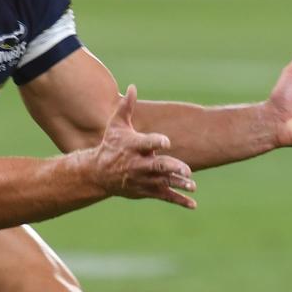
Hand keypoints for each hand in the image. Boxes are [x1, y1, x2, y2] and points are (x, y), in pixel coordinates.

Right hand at [94, 85, 196, 208]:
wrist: (99, 174)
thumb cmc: (111, 145)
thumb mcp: (116, 125)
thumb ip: (127, 107)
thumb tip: (133, 86)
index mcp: (133, 146)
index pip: (146, 143)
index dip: (156, 142)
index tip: (167, 141)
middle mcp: (138, 164)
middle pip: (157, 166)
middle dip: (172, 168)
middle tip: (187, 169)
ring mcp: (143, 179)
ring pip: (163, 182)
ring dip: (178, 184)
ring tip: (193, 185)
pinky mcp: (147, 190)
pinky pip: (164, 196)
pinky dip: (179, 200)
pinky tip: (193, 204)